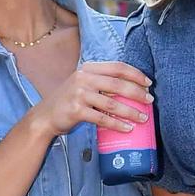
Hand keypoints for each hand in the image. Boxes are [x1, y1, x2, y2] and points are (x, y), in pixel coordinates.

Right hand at [30, 61, 152, 136]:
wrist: (45, 116)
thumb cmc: (68, 101)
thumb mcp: (83, 84)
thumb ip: (102, 82)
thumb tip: (131, 88)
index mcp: (88, 68)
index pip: (117, 67)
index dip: (135, 74)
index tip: (148, 83)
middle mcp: (83, 78)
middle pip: (117, 84)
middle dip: (137, 93)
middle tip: (149, 101)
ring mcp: (79, 94)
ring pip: (112, 102)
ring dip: (130, 111)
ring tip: (143, 118)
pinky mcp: (76, 110)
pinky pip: (102, 118)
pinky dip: (117, 124)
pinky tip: (127, 128)